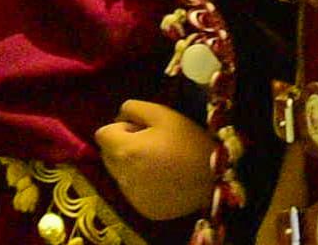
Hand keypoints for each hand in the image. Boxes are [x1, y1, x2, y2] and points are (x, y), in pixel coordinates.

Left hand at [95, 99, 217, 221]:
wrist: (216, 177)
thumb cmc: (189, 141)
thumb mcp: (163, 114)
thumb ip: (133, 108)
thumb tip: (119, 116)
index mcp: (125, 151)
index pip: (102, 135)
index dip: (119, 128)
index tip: (140, 130)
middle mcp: (123, 177)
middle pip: (108, 156)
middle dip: (123, 147)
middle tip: (151, 144)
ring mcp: (133, 196)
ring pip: (119, 175)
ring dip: (131, 166)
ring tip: (159, 162)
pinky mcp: (144, 210)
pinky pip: (133, 192)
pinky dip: (142, 184)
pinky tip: (164, 179)